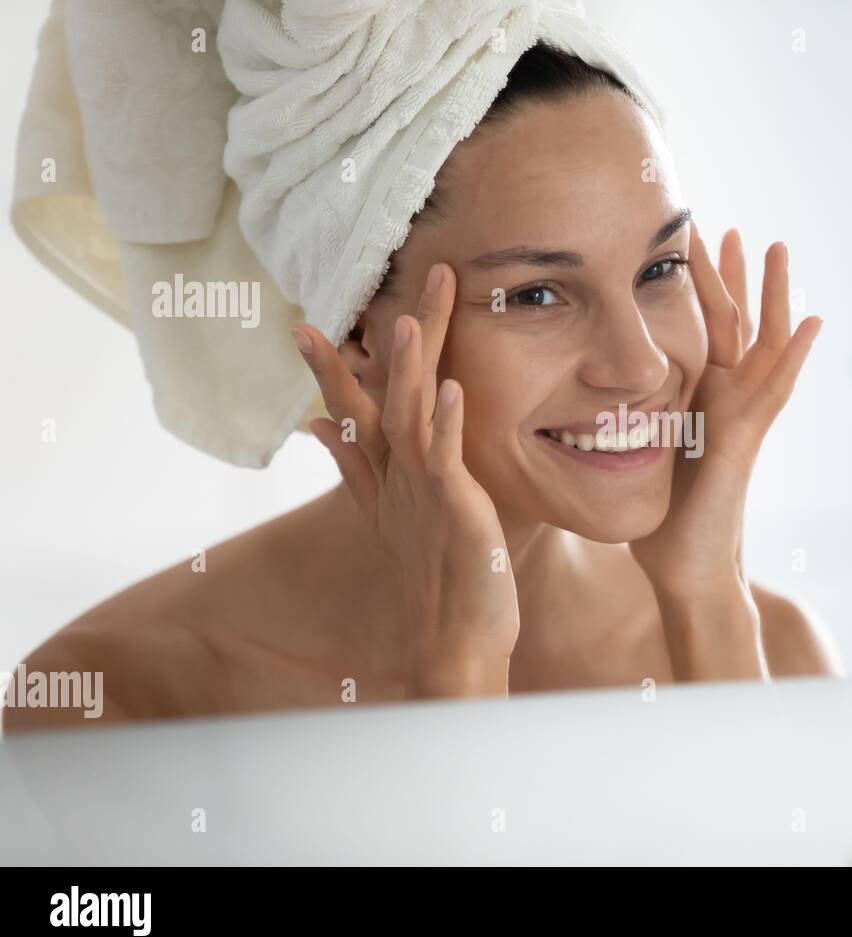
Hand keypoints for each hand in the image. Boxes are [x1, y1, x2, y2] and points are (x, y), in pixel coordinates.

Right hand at [292, 264, 518, 696]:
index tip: (304, 324)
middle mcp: (398, 477)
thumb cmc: (432, 575)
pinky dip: (447, 424)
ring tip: (409, 322)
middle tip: (376, 287)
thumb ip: (354, 466)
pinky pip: (448, 460)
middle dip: (379, 346)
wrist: (451, 641)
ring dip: (408, 371)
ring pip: (411, 420)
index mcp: (386, 474)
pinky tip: (450, 388)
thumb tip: (318, 424)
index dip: (330, 369)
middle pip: (384, 400)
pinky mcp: (455, 509)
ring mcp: (424, 492)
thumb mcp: (387, 513)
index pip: (354, 410)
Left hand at [629, 223, 820, 677]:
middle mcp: (722, 400)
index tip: (678, 245)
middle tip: (728, 227)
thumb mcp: (634, 455)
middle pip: (730, 324)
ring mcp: (741, 416)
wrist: (684, 567)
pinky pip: (776, 388)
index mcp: (693, 398)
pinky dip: (795, 354)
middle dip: (728, 276)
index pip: (693, 330)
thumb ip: (619, 425)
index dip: (689, 289)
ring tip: (776, 247)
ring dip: (769, 295)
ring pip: (761, 343)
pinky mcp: (747, 437)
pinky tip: (813, 321)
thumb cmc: (661, 520)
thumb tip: (573, 405)